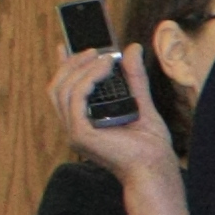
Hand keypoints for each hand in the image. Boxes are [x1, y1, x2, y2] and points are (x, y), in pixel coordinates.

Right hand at [51, 47, 181, 182]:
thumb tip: (132, 49)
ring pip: (63, 90)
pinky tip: (105, 69)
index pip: (63, 91)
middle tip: (94, 50)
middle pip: (58, 87)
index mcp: (84, 122)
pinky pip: (75, 99)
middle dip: (72, 64)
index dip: (62, 67)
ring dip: (81, 68)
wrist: (156, 167)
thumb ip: (134, 77)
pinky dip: (88, 79)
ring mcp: (75, 132)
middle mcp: (75, 127)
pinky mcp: (81, 134)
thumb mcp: (141, 102)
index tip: (65, 47)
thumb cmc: (150, 144)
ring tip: (103, 58)